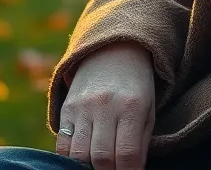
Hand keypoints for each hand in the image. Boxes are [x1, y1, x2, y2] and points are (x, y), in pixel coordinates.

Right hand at [56, 41, 155, 169]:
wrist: (114, 52)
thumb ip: (140, 143)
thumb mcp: (148, 111)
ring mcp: (83, 107)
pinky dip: (70, 158)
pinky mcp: (66, 109)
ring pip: (79, 154)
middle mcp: (106, 106)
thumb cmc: (136, 88)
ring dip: (88, 168)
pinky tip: (82, 159)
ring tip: (98, 167)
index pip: (127, 154)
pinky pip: (62, 144)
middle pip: (101, 157)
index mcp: (132, 107)